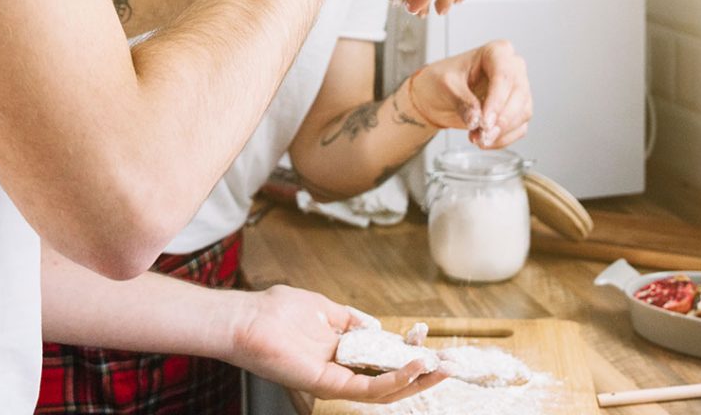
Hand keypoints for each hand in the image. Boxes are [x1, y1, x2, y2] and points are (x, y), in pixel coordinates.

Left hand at [227, 284, 445, 401]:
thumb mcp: (324, 309)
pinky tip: (416, 367)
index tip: (425, 332)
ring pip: (386, 390)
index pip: (382, 356)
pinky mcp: (330, 384)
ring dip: (417, 381)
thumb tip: (376, 324)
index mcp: (341, 352)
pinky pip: (370, 387)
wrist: (248, 319)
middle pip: (390, 378)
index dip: (407, 348)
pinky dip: (396, 380)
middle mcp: (342, 369)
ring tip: (442, 367)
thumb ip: (350, 319)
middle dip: (423, 373)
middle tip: (452, 364)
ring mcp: (337, 379)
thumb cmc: (277, 311)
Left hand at [408, 40, 531, 147]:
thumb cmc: (440, 80)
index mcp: (495, 52)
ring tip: (478, 139)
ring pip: (523, 112)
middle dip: (502, 119)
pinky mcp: (516, 111)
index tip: (485, 121)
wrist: (435, 97)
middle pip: (519, 93)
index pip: (504, 75)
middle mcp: (511, 68)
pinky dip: (503, 139)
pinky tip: (485, 141)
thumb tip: (476, 119)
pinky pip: (519, 128)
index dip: (497, 100)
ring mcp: (517, 89)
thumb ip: (462, 101)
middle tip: (483, 134)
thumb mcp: (446, 85)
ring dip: (502, 131)